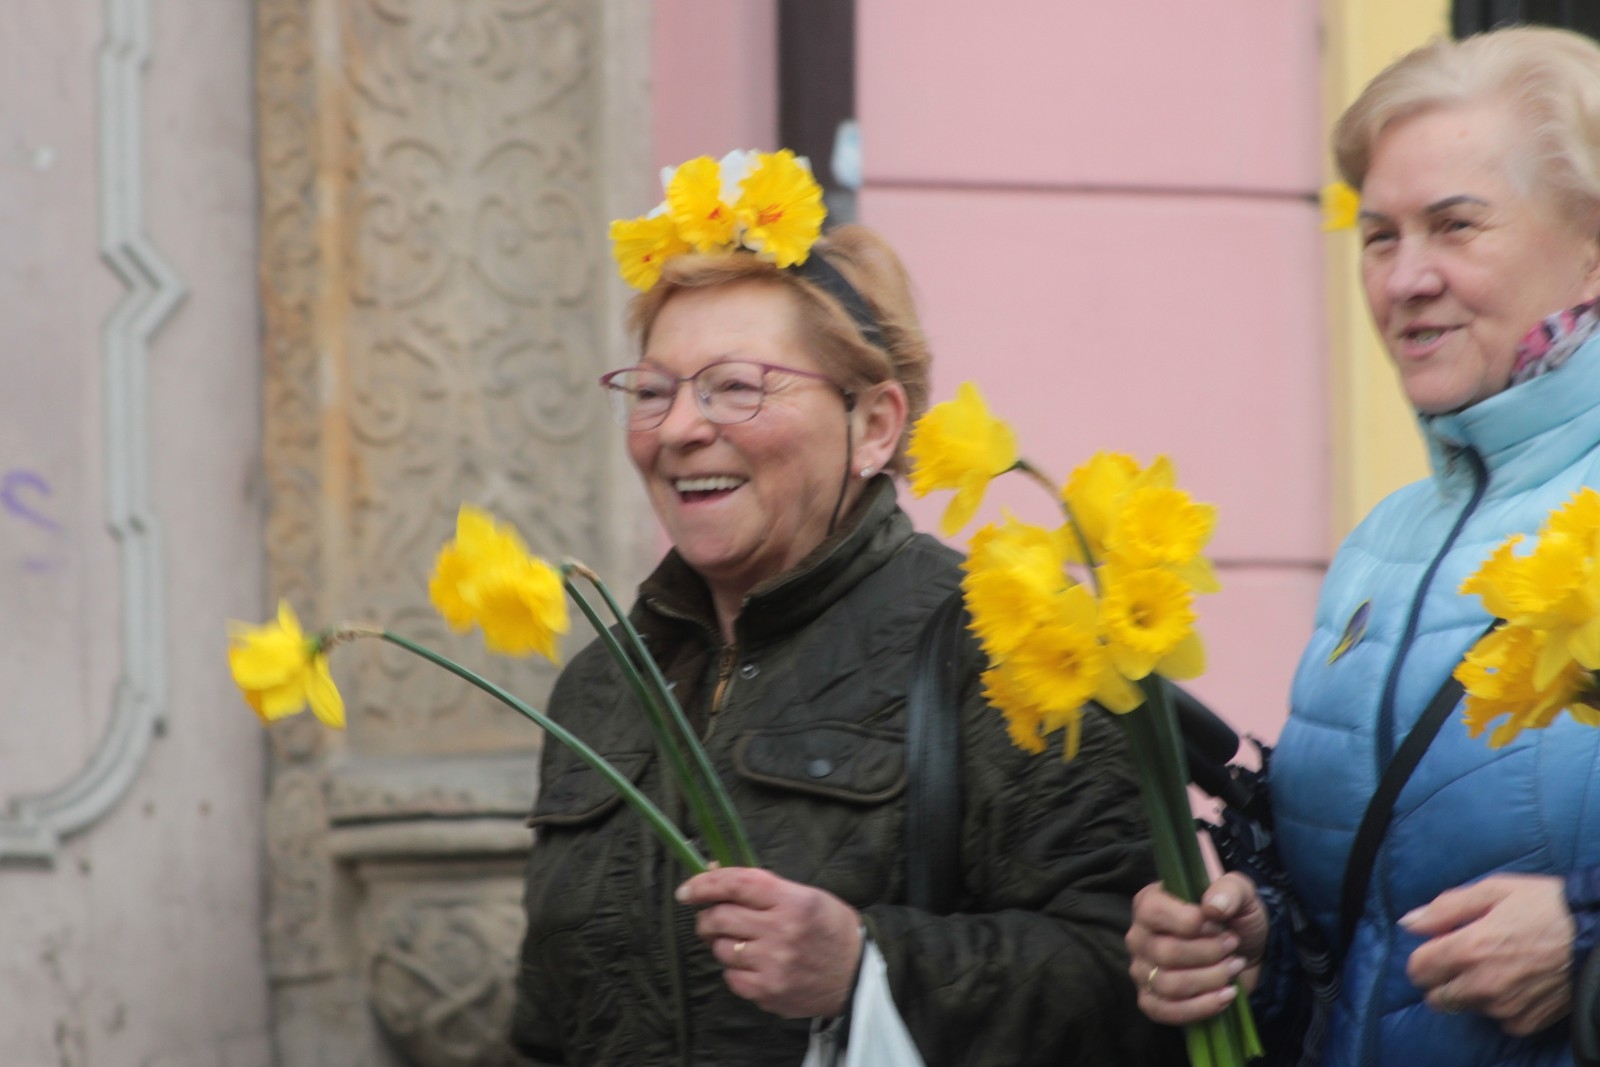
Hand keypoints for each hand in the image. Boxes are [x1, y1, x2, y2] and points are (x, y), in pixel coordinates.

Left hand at [676, 867, 862, 1018]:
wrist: (858, 976)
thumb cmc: (830, 929)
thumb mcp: (806, 896)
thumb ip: (762, 886)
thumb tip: (714, 871)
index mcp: (793, 901)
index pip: (737, 884)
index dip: (705, 883)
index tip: (686, 890)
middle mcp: (782, 932)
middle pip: (720, 918)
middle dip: (707, 916)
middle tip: (711, 918)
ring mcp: (774, 965)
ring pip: (721, 949)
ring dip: (721, 943)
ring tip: (741, 942)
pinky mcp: (769, 992)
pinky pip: (731, 977)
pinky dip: (735, 970)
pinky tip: (753, 965)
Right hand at [1124, 872, 1268, 1025]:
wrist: (1246, 954)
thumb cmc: (1235, 919)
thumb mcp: (1242, 895)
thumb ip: (1230, 890)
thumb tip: (1212, 908)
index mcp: (1149, 902)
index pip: (1153, 912)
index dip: (1191, 923)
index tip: (1220, 925)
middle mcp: (1138, 935)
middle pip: (1165, 953)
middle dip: (1209, 954)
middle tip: (1233, 947)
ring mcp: (1141, 970)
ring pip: (1169, 984)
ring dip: (1211, 979)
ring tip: (1233, 968)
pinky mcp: (1150, 1000)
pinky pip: (1164, 1011)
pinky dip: (1201, 1007)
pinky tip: (1225, 996)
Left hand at [1403, 873, 1573, 1035]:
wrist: (1597, 934)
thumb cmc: (1545, 906)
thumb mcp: (1492, 890)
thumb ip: (1444, 909)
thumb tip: (1409, 923)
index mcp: (1468, 949)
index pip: (1417, 969)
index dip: (1425, 956)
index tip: (1440, 946)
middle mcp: (1482, 985)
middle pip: (1436, 996)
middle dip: (1442, 978)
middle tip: (1466, 958)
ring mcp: (1505, 1007)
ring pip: (1466, 1007)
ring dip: (1471, 991)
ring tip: (1498, 966)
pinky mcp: (1526, 1022)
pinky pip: (1498, 1019)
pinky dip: (1500, 1005)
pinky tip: (1517, 982)